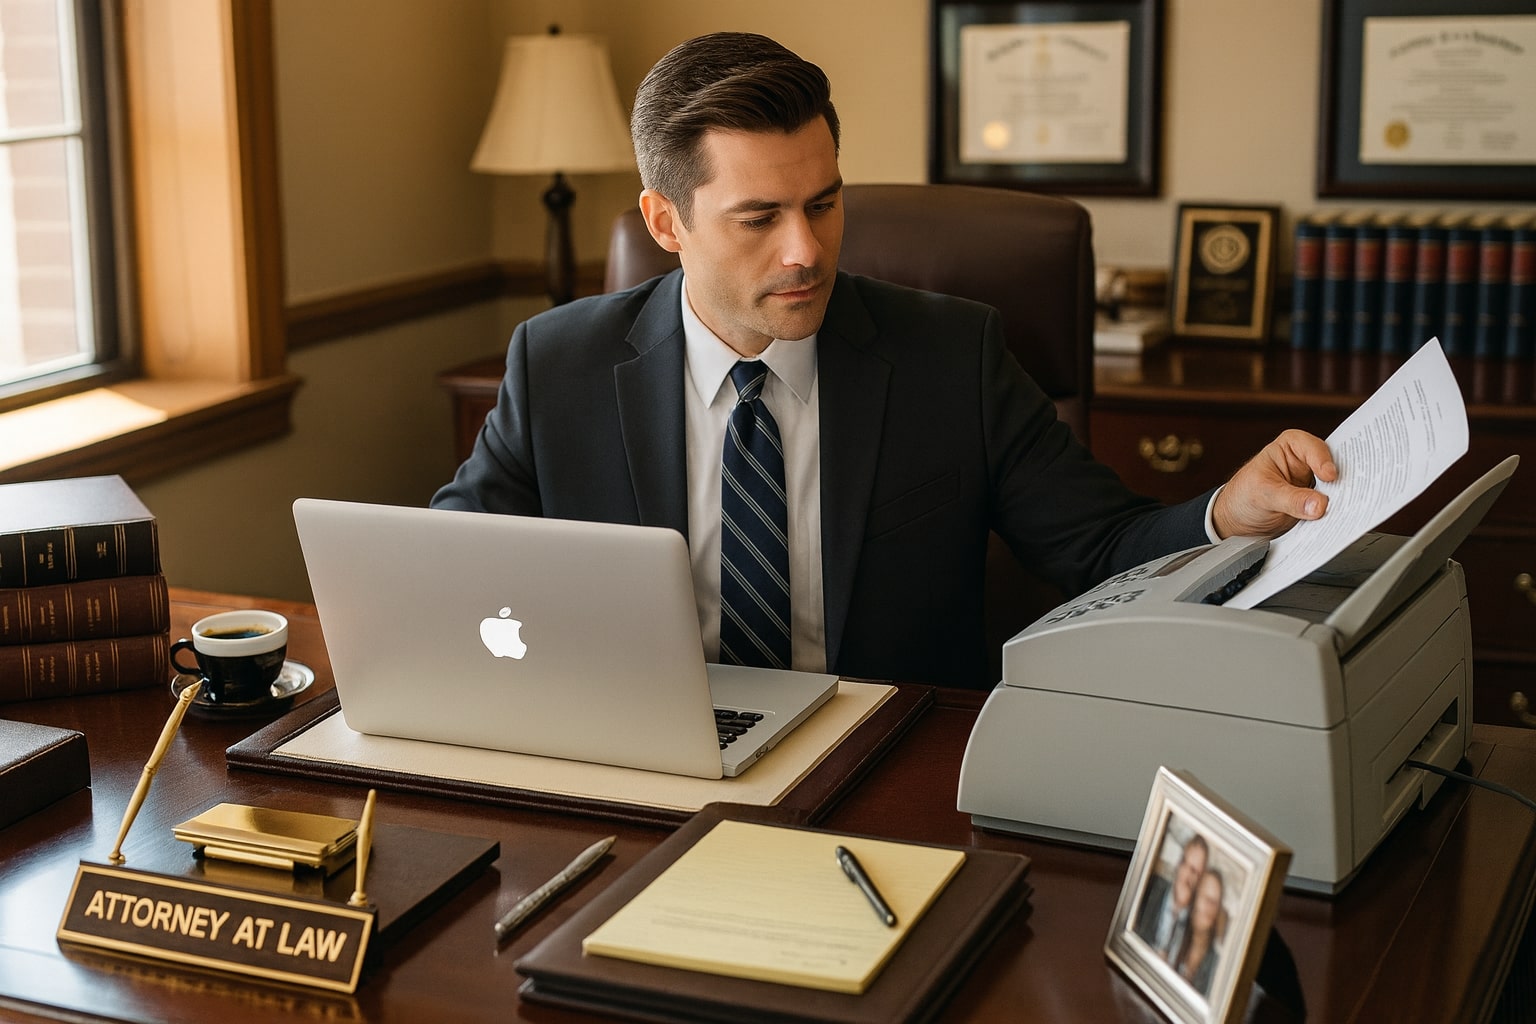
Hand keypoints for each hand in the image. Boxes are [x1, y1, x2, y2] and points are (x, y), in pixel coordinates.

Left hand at [1212, 429, 1336, 538]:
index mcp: (1291, 447)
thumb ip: (1291, 500)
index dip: (1322, 460)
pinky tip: (1341, 518)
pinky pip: (1333, 504)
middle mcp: (1307, 462)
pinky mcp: (1318, 502)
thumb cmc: (1244, 497)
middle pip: (1333, 465)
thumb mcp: (1263, 495)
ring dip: (1342, 498)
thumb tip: (1319, 505)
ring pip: (1337, 486)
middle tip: (1348, 494)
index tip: (1329, 476)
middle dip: (1341, 479)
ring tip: (1346, 509)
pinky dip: (1337, 511)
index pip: (1313, 447)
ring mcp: (1315, 483)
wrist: (1238, 521)